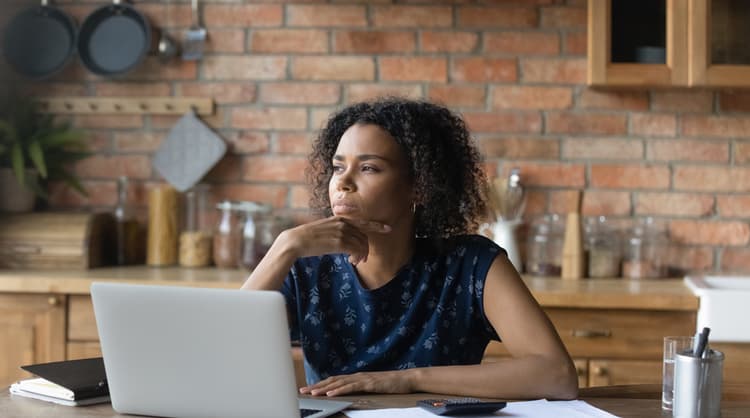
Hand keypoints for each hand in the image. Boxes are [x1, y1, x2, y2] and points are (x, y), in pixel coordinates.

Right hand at [282, 216, 390, 264]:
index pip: (363, 221)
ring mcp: (341, 232)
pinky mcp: (339, 242)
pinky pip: (356, 250)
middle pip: (364, 236)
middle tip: (362, 259)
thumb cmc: (307, 238)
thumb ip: (336, 231)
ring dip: (361, 255)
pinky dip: (357, 257)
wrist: (296, 241)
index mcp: (339, 219)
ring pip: (362, 244)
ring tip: (355, 262)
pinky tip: (352, 262)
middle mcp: (343, 224)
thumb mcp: (324, 230)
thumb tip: (344, 242)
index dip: (377, 225)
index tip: (388, 228)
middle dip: (366, 248)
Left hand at [299, 370, 415, 395]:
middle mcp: (357, 376)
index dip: (320, 384)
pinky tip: (331, 393)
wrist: (407, 379)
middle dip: (317, 386)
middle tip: (303, 391)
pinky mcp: (369, 383)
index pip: (334, 380)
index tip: (308, 388)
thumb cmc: (391, 384)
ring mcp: (363, 379)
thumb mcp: (372, 386)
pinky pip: (351, 387)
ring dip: (324, 388)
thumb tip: (348, 392)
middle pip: (332, 380)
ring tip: (312, 393)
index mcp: (356, 377)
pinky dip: (340, 390)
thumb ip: (360, 387)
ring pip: (339, 383)